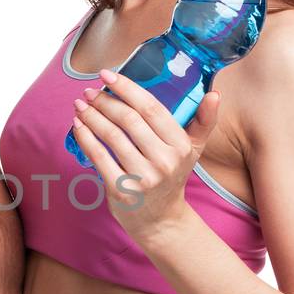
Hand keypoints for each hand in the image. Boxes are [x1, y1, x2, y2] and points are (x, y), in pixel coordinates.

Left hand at [71, 69, 221, 240]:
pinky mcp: (121, 190)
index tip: (108, 74)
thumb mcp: (193, 150)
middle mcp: (164, 161)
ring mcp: (142, 177)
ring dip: (92, 116)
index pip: (151, 109)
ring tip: (80, 105)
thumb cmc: (172, 176)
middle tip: (90, 91)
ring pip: (111, 136)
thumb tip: (214, 94)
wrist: (160, 219)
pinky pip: (98, 156)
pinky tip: (78, 125)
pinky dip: (85, 137)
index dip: (128, 88)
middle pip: (128, 120)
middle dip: (105, 101)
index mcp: (181, 146)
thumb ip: (204, 121)